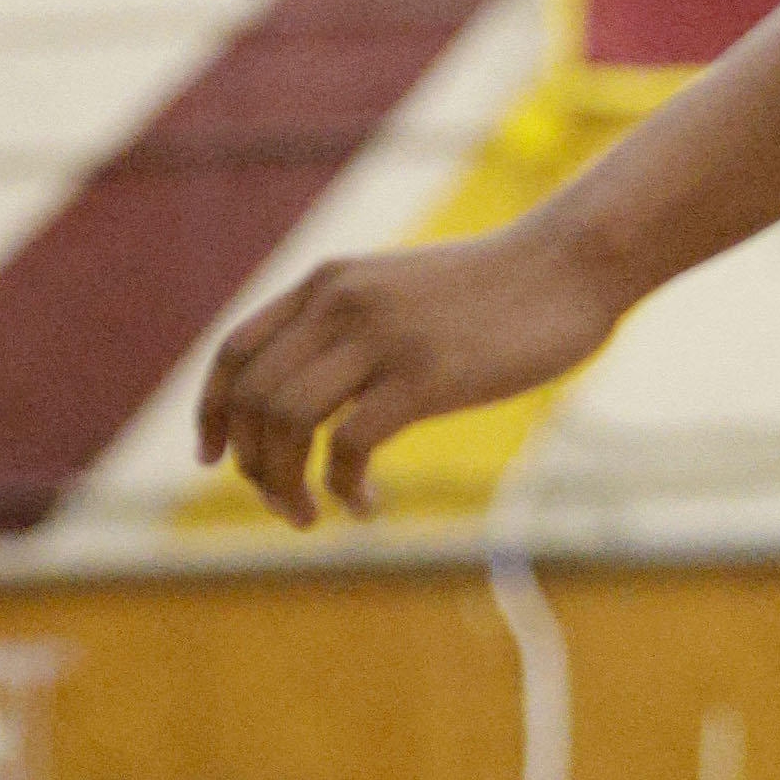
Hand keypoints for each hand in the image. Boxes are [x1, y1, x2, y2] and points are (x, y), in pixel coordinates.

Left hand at [196, 214, 632, 530]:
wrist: (568, 263)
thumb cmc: (493, 288)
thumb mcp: (399, 290)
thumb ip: (351, 323)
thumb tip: (314, 382)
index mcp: (326, 282)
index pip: (233, 351)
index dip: (211, 411)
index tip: (212, 458)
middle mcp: (338, 303)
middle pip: (253, 396)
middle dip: (251, 463)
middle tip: (280, 504)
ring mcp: (380, 338)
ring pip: (286, 420)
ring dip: (283, 483)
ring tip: (307, 516)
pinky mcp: (424, 377)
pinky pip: (348, 446)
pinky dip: (342, 488)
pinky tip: (367, 506)